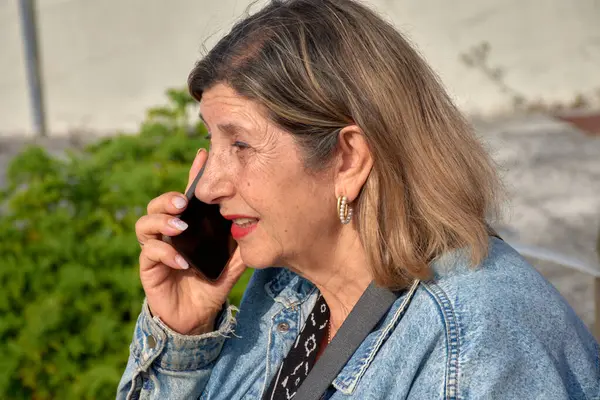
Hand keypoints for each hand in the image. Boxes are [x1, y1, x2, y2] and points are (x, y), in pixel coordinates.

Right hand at [135, 149, 246, 334]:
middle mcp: (169, 234)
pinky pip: (149, 254)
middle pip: (157, 206)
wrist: (197, 317)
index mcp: (188, 227)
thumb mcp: (230, 263)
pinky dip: (165, 254)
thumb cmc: (211, 285)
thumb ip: (239, 245)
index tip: (203, 155)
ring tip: (180, 228)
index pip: (187, 197)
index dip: (194, 175)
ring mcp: (156, 250)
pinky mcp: (149, 269)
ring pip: (144, 224)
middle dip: (168, 199)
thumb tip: (256, 225)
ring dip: (162, 222)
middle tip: (183, 202)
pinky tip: (182, 262)